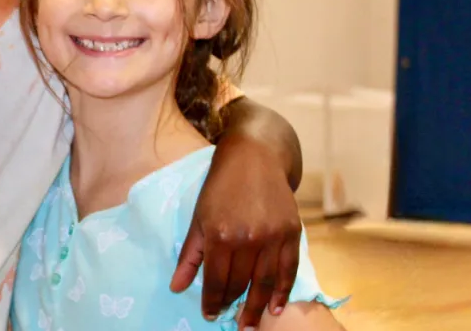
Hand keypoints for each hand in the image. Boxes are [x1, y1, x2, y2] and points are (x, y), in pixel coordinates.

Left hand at [172, 137, 300, 328]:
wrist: (255, 157)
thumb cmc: (220, 187)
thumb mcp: (198, 218)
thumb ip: (189, 256)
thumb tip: (177, 288)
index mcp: (219, 235)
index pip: (215, 279)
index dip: (211, 301)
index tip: (209, 315)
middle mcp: (247, 238)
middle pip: (240, 284)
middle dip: (234, 306)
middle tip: (234, 324)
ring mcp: (273, 236)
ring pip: (265, 282)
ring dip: (258, 307)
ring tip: (252, 325)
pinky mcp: (293, 232)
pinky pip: (289, 269)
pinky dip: (283, 291)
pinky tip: (275, 307)